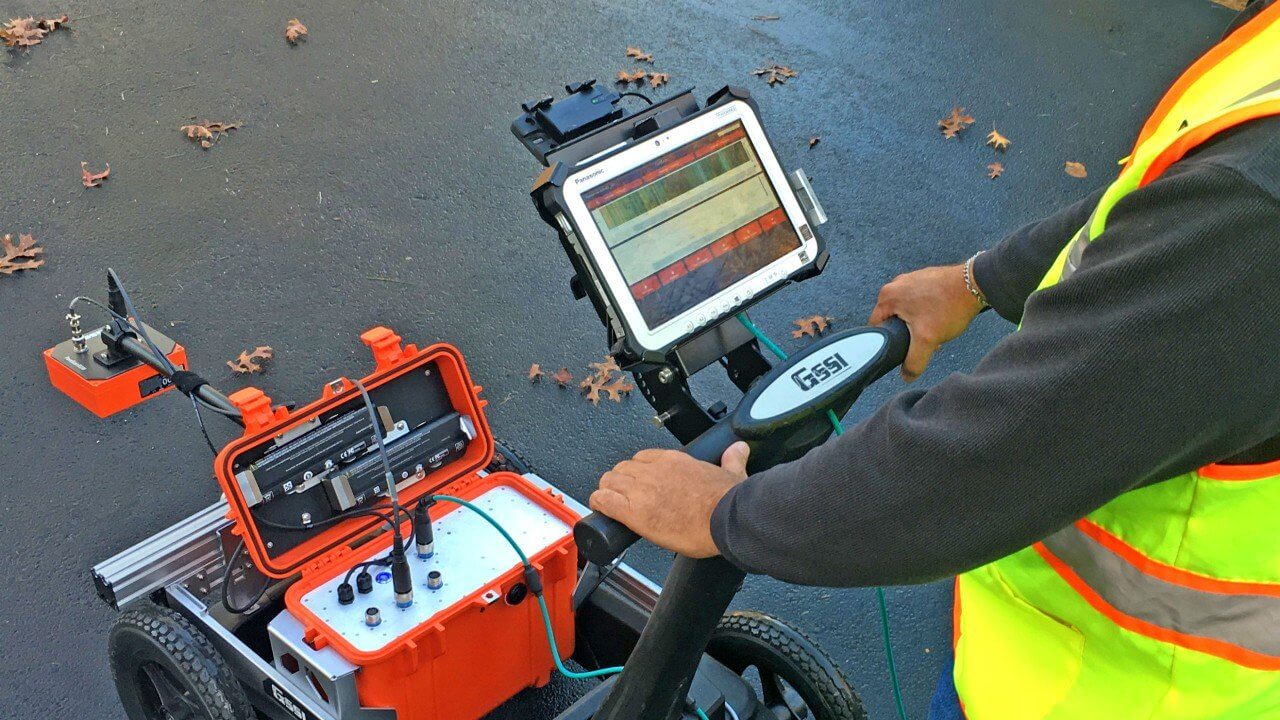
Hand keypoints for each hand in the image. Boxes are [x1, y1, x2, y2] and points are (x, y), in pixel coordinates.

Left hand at [588, 442, 750, 557]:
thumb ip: (733, 459)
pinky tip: (598, 507)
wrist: (727, 520)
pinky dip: (598, 502)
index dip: (637, 470)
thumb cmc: (729, 502)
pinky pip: (605, 501)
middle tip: (622, 493)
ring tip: (608, 500)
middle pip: (623, 468)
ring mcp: (642, 491)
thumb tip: (739, 449)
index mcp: (675, 461)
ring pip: (610, 481)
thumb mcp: (733, 473)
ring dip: (607, 490)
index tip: (639, 480)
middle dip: (620, 480)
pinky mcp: (635, 512)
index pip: (644, 457)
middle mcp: (655, 472)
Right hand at [869, 262, 983, 381]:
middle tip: (921, 340)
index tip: (899, 348)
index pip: (875, 326)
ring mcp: (911, 278)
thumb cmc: (948, 307)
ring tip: (933, 328)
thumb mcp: (927, 341)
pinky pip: (918, 299)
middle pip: (891, 317)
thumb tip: (906, 376)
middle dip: (904, 331)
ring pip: (906, 309)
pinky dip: (926, 309)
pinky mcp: (925, 277)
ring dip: (917, 321)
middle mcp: (895, 284)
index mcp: (887, 296)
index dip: (885, 341)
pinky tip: (940, 316)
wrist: (976, 284)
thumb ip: (913, 362)